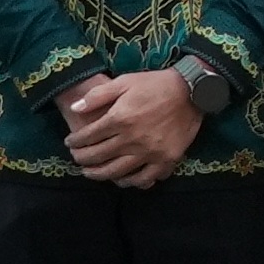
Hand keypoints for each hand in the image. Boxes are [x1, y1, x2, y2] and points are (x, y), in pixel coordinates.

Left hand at [60, 68, 205, 187]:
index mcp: (120, 119)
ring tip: (90, 172)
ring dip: (98, 174)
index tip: (70, 142)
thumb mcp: (124, 81)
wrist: (192, 90)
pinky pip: (145, 178)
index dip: (75, 141)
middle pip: (97, 156)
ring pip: (116, 171)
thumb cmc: (156, 84)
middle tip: (77, 158)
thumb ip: (97, 95)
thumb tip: (74, 108)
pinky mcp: (166, 158)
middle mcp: (132, 139)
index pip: (87, 137)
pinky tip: (122, 179)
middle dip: (81, 158)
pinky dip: (130, 182)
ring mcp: (150, 152)